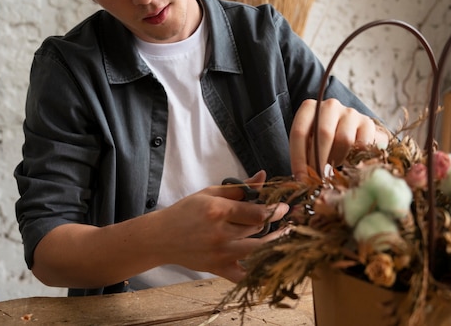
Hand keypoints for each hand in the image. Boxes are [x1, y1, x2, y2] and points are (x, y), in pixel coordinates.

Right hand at [155, 170, 288, 281]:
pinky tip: (269, 262)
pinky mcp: (217, 269)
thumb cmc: (186, 212)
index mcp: (218, 211)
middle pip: (259, 231)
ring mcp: (220, 254)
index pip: (258, 213)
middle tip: (289, 220)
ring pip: (258, 251)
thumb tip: (264, 176)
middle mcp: (220, 233)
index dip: (276, 210)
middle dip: (277, 225)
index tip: (285, 207)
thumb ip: (239, 188)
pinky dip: (257, 271)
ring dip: (275, 244)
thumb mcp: (210, 193)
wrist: (161, 237)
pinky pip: (243, 275)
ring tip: (286, 236)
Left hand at [289, 99, 388, 180]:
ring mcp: (351, 113)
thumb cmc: (324, 141)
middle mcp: (330, 106)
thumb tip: (302, 179)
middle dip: (319, 161)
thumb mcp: (309, 144)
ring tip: (333, 170)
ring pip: (344, 139)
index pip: (300, 131)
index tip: (301, 178)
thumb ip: (304, 155)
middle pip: (324, 134)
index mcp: (310, 108)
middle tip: (318, 179)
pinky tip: (349, 165)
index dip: (298, 157)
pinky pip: (362, 144)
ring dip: (337, 160)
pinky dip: (355, 158)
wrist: (352, 133)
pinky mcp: (368, 123)